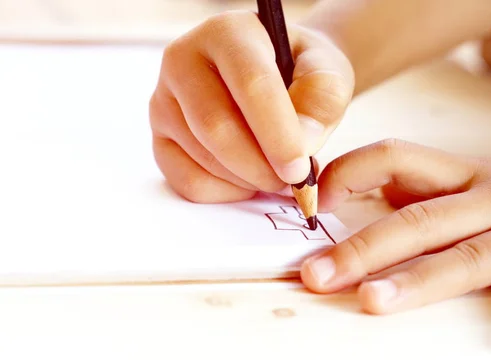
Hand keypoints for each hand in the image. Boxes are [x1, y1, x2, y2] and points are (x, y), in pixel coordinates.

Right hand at [149, 10, 353, 202]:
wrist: (278, 77)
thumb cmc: (301, 73)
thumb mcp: (327, 74)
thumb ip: (322, 104)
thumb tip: (300, 146)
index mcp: (228, 33)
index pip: (251, 85)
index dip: (278, 135)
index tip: (300, 170)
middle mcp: (183, 60)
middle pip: (217, 128)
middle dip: (262, 167)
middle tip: (294, 182)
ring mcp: (164, 100)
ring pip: (202, 158)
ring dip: (249, 182)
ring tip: (277, 176)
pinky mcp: (160, 137)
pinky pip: (187, 181)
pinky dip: (226, 193)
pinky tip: (249, 181)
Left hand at [300, 139, 490, 355]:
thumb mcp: (478, 178)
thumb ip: (426, 190)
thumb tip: (362, 198)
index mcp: (463, 175)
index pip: (394, 156)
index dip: (350, 172)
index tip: (311, 202)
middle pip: (419, 219)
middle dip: (364, 247)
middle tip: (316, 276)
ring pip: (472, 255)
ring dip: (421, 280)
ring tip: (375, 303)